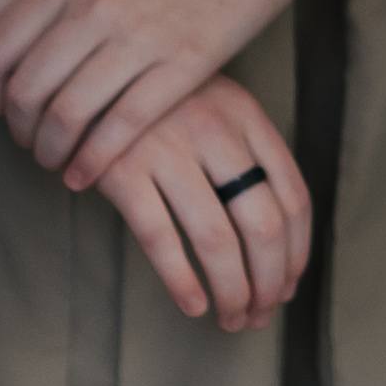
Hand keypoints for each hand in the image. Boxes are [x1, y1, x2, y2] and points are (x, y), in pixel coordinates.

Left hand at [0, 0, 319, 187]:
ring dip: (52, 151)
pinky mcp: (183, 65)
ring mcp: (138, 37)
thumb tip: (31, 54)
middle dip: (22, 131)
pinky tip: (86, 174)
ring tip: (57, 163)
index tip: (2, 112)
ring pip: (67, 115)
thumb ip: (67, 4)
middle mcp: (94, 9)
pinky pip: (122, 126)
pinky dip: (94, 160)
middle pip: (28, 91)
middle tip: (32, 144)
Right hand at [87, 75, 313, 330]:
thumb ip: (248, 154)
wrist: (89, 67)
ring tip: (231, 318)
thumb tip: (280, 243)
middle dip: (268, 281)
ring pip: (217, 239)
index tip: (288, 286)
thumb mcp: (216, 105)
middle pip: (263, 224)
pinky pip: (160, 238)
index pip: (293, 196)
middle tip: (261, 314)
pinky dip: (181, 280)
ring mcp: (168, 149)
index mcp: (247, 116)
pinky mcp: (122, 170)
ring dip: (232, 290)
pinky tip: (192, 305)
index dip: (296, 252)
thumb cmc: (162, 99)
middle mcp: (215, 131)